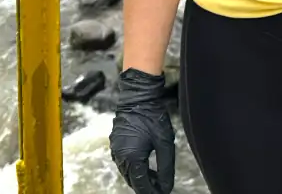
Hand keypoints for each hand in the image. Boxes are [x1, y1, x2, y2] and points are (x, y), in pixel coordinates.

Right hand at [110, 68, 175, 193]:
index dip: (152, 192)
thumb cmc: (153, 117)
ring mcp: (115, 149)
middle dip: (146, 186)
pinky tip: (145, 164)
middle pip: (132, 181)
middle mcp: (120, 156)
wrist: (138, 96)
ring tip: (156, 177)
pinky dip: (134, 167)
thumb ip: (166, 168)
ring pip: (127, 172)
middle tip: (161, 186)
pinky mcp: (115, 142)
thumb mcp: (165, 143)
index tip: (163, 193)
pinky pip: (123, 162)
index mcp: (131, 158)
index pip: (141, 185)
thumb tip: (166, 187)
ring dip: (140, 177)